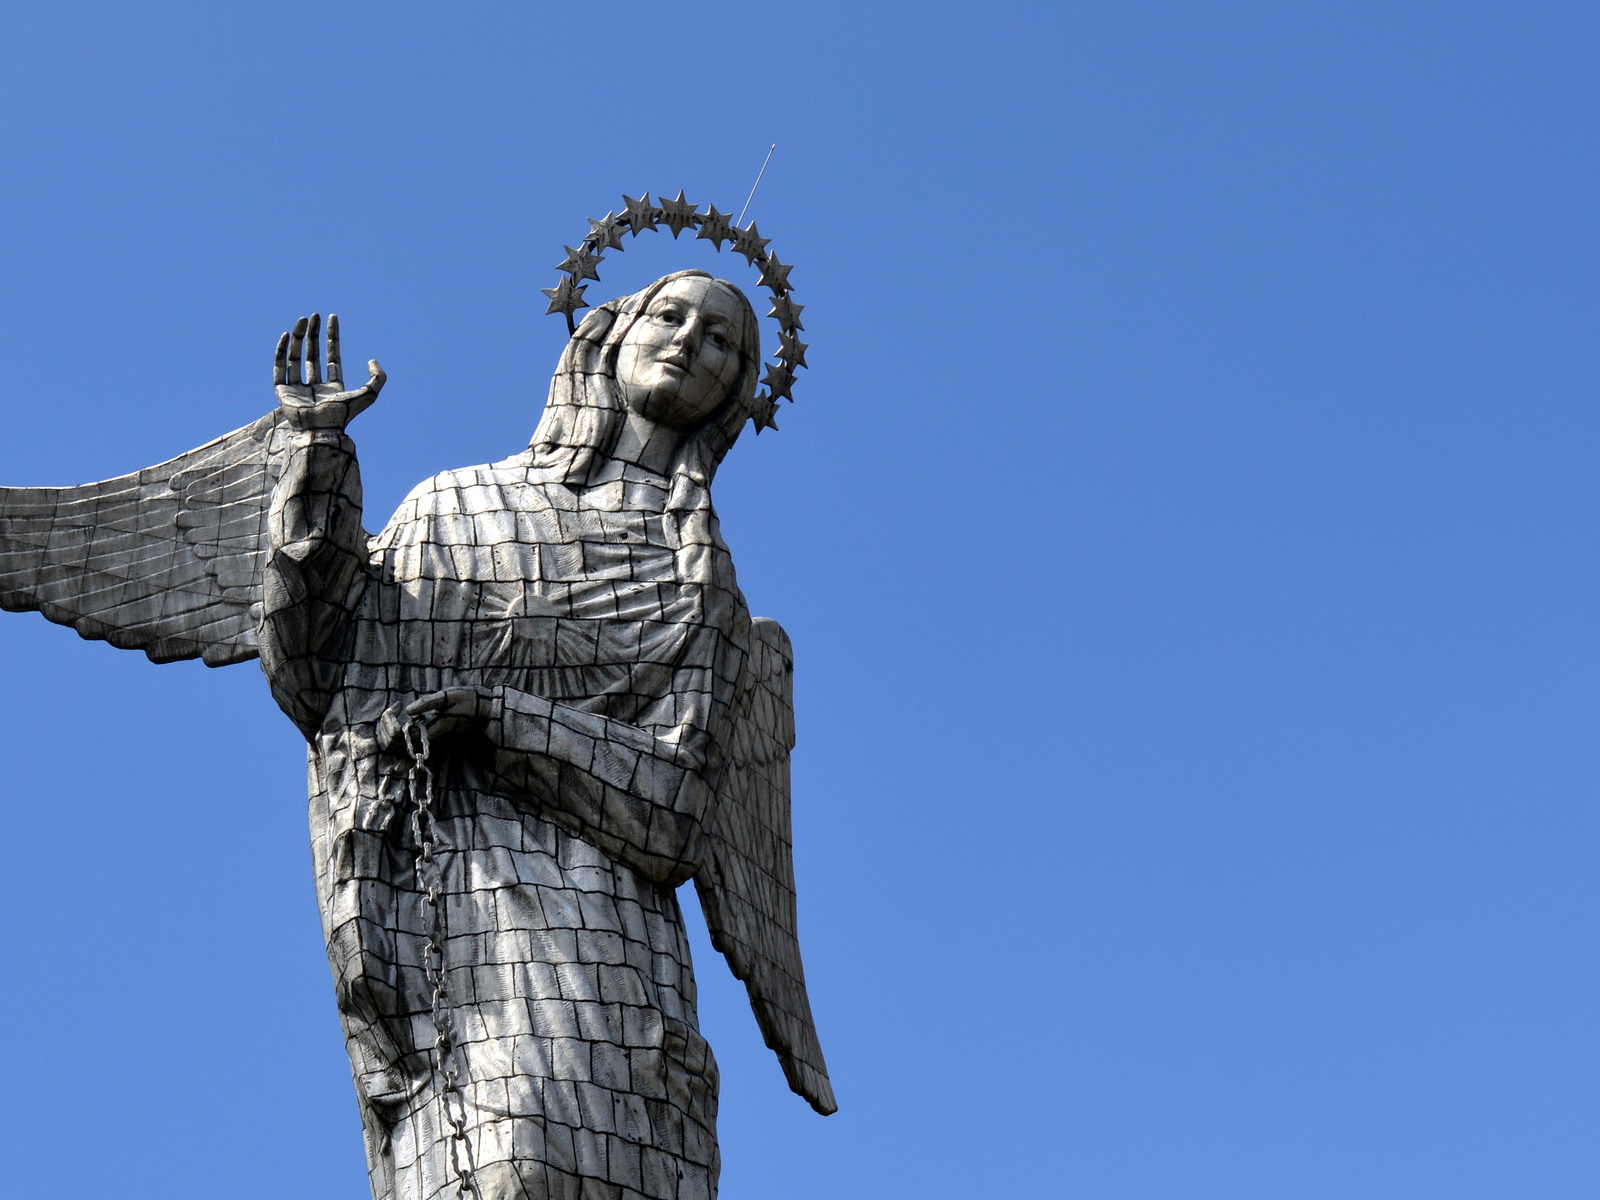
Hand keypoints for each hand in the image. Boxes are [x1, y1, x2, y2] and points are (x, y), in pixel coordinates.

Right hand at [274, 313, 385, 431]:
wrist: (320, 430)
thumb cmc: (343, 415)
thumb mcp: (369, 394)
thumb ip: (378, 378)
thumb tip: (372, 359)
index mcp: (334, 387)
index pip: (332, 357)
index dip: (332, 337)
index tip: (332, 318)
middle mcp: (315, 387)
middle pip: (313, 355)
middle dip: (314, 335)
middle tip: (314, 316)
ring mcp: (298, 389)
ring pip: (296, 358)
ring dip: (299, 338)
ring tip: (303, 320)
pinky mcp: (282, 392)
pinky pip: (280, 368)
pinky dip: (282, 351)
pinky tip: (287, 335)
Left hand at [378, 686, 499, 757]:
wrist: (485, 710)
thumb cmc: (468, 700)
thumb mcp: (449, 696)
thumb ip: (428, 703)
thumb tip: (407, 709)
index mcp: (431, 730)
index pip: (400, 737)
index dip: (390, 722)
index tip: (396, 706)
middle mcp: (429, 739)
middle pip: (396, 744)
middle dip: (387, 727)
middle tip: (392, 709)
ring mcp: (431, 740)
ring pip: (401, 744)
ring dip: (392, 729)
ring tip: (395, 711)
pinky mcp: (433, 737)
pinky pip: (410, 740)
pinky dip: (400, 729)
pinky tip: (404, 714)